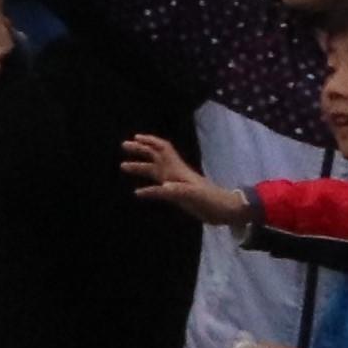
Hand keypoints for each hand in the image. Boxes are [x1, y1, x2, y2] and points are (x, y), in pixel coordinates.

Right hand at [118, 132, 254, 228]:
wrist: (225, 210)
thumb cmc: (211, 200)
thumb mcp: (192, 195)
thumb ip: (174, 191)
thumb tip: (158, 188)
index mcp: (178, 169)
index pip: (162, 149)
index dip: (150, 141)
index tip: (135, 137)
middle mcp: (175, 173)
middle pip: (155, 157)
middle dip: (140, 150)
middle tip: (123, 146)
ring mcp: (176, 183)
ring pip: (154, 171)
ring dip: (140, 167)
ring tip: (123, 166)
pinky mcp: (177, 195)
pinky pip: (158, 186)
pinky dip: (147, 186)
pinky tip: (138, 192)